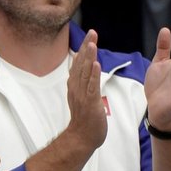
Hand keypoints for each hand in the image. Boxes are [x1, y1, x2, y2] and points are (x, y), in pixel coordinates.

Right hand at [65, 29, 106, 152]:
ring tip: (92, 43)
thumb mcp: (83, 97)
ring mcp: (82, 95)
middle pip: (80, 64)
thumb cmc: (85, 119)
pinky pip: (91, 87)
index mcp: (75, 85)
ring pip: (84, 73)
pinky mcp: (89, 103)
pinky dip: (92, 75)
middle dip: (87, 47)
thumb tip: (89, 70)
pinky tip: (95, 65)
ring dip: (88, 57)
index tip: (90, 36)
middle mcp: (76, 88)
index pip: (79, 63)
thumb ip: (85, 83)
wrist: (82, 138)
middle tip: (92, 33)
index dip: (84, 49)